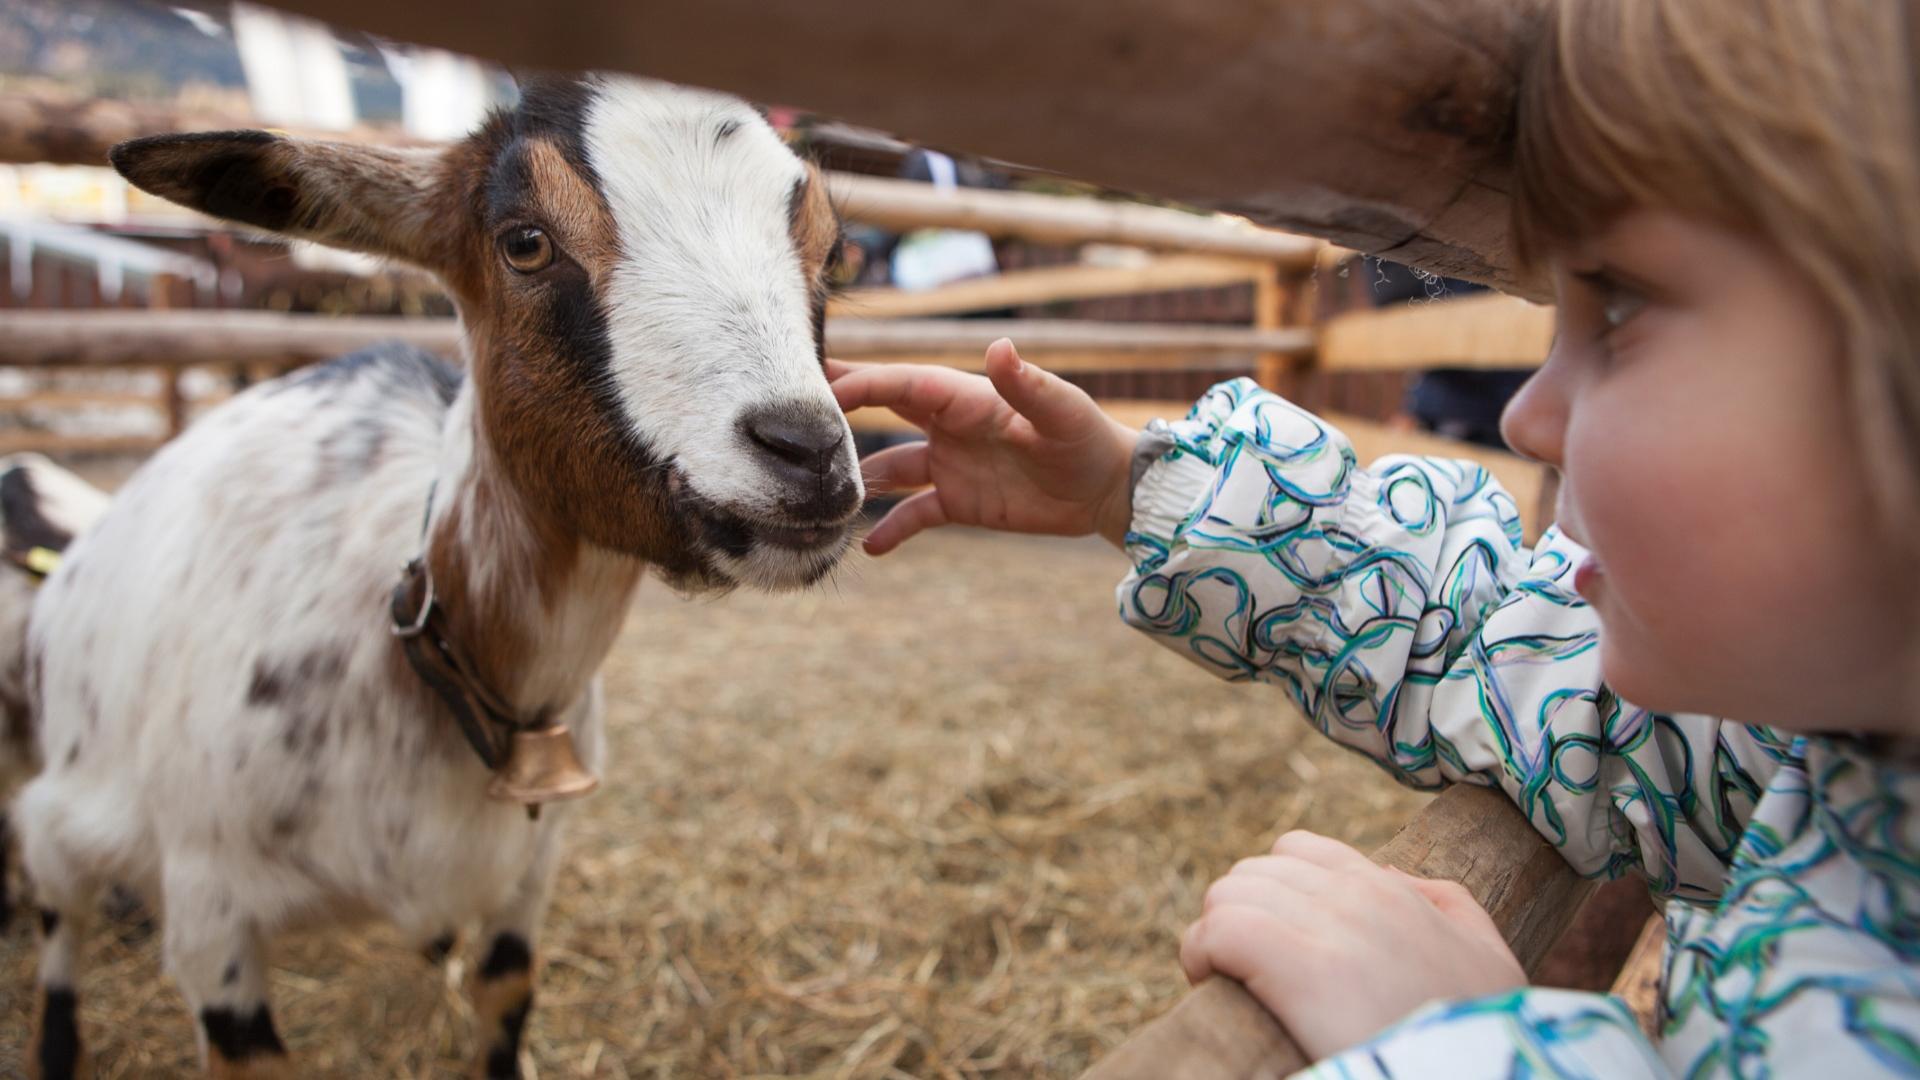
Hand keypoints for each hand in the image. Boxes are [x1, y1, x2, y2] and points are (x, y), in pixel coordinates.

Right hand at [828, 340, 1138, 553]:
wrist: (1107, 489)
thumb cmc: (1086, 438)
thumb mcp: (1060, 410)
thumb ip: (1025, 383)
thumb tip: (1000, 347)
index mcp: (965, 397)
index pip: (900, 385)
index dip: (859, 385)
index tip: (815, 389)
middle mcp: (948, 426)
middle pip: (881, 416)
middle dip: (838, 419)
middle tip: (787, 428)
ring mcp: (949, 464)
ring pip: (888, 470)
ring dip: (857, 483)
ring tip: (817, 501)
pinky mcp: (959, 502)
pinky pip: (914, 514)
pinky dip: (891, 530)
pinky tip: (867, 548)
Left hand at [1179, 830, 1525, 1059]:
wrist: (1494, 1072)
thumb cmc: (1484, 1032)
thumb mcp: (1487, 957)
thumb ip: (1445, 903)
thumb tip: (1385, 875)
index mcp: (1390, 890)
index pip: (1298, 852)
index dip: (1271, 893)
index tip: (1270, 940)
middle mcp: (1357, 895)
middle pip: (1253, 872)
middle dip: (1238, 915)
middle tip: (1243, 966)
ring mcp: (1329, 927)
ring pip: (1227, 894)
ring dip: (1215, 935)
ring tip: (1224, 976)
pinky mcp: (1300, 970)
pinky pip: (1216, 931)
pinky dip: (1199, 954)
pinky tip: (1209, 982)